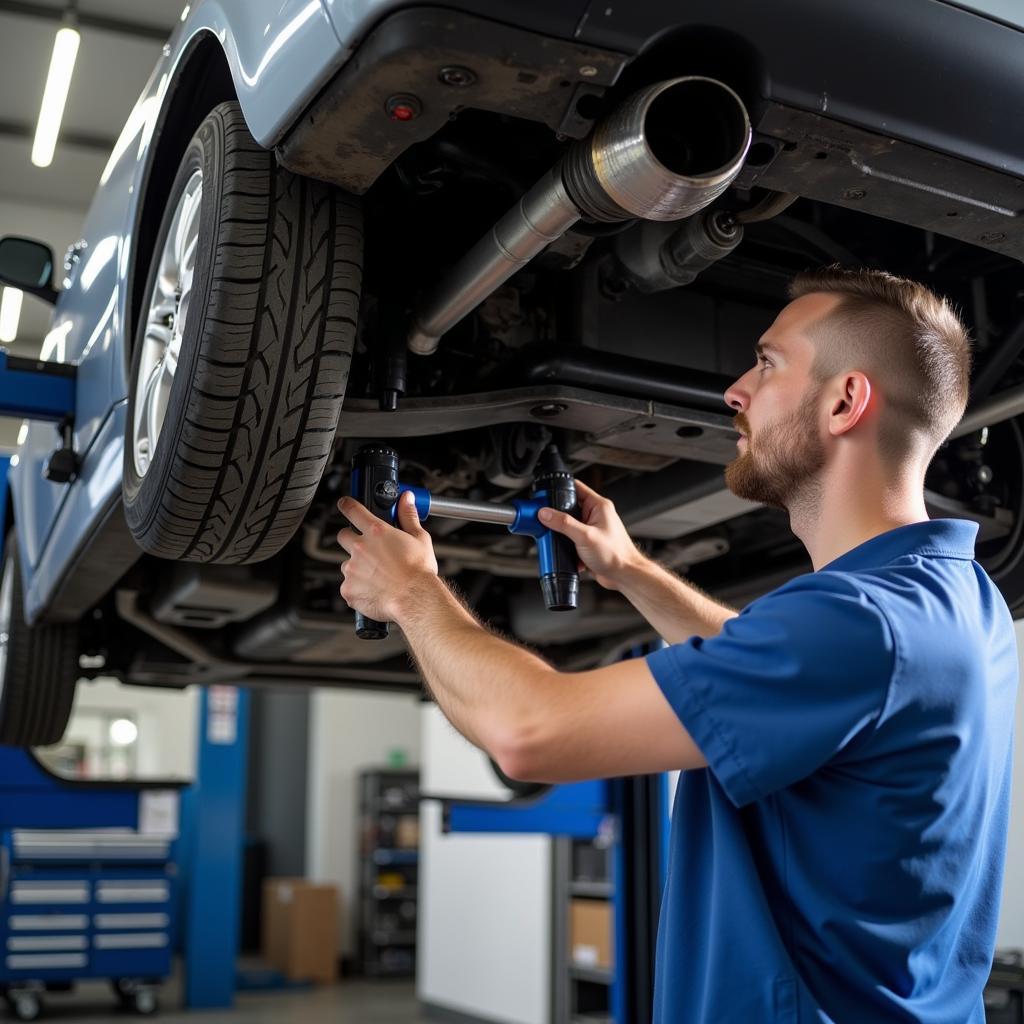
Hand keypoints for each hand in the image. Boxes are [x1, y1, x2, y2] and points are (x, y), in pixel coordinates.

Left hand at [336, 492, 438, 622]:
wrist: (415, 599)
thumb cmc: (418, 572)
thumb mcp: (419, 538)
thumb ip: (408, 516)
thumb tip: (407, 500)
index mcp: (377, 532)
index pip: (353, 510)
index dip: (347, 505)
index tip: (344, 504)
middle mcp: (361, 548)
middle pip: (343, 536)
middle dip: (351, 539)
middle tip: (366, 548)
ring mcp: (352, 569)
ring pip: (347, 564)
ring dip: (357, 567)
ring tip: (376, 575)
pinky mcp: (348, 588)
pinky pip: (348, 586)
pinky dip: (358, 588)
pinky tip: (374, 590)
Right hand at [538, 479, 642, 590]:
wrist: (624, 576)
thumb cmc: (616, 554)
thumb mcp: (585, 536)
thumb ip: (563, 523)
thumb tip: (546, 514)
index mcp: (599, 506)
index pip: (576, 488)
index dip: (561, 488)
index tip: (546, 495)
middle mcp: (596, 515)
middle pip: (569, 508)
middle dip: (557, 516)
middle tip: (547, 520)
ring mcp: (592, 529)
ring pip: (569, 526)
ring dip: (562, 534)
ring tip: (558, 539)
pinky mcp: (589, 543)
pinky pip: (572, 540)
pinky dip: (568, 547)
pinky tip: (569, 554)